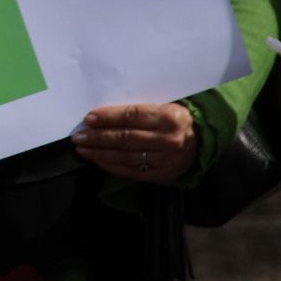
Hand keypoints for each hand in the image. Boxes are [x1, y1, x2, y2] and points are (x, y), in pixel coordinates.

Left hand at [72, 102, 199, 183]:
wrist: (202, 139)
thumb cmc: (174, 118)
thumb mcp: (162, 106)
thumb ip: (136, 111)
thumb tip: (101, 115)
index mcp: (168, 117)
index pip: (131, 116)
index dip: (107, 118)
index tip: (88, 119)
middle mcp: (168, 140)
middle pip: (126, 138)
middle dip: (98, 138)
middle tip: (78, 137)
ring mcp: (166, 160)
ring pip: (126, 157)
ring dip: (100, 153)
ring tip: (82, 149)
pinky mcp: (163, 174)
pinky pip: (133, 171)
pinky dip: (113, 166)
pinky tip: (98, 160)